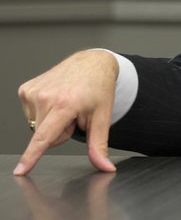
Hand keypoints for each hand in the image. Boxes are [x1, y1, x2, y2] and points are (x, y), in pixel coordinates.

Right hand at [15, 50, 119, 175]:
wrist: (92, 63)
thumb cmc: (98, 88)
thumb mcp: (102, 117)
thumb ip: (99, 146)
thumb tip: (106, 168)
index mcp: (65, 104)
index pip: (44, 137)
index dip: (31, 156)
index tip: (20, 170)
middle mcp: (46, 96)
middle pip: (44, 137)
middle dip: (59, 132)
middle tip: (74, 115)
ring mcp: (33, 91)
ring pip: (36, 127)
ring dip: (51, 121)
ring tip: (65, 104)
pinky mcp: (25, 89)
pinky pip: (30, 115)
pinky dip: (43, 111)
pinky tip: (55, 99)